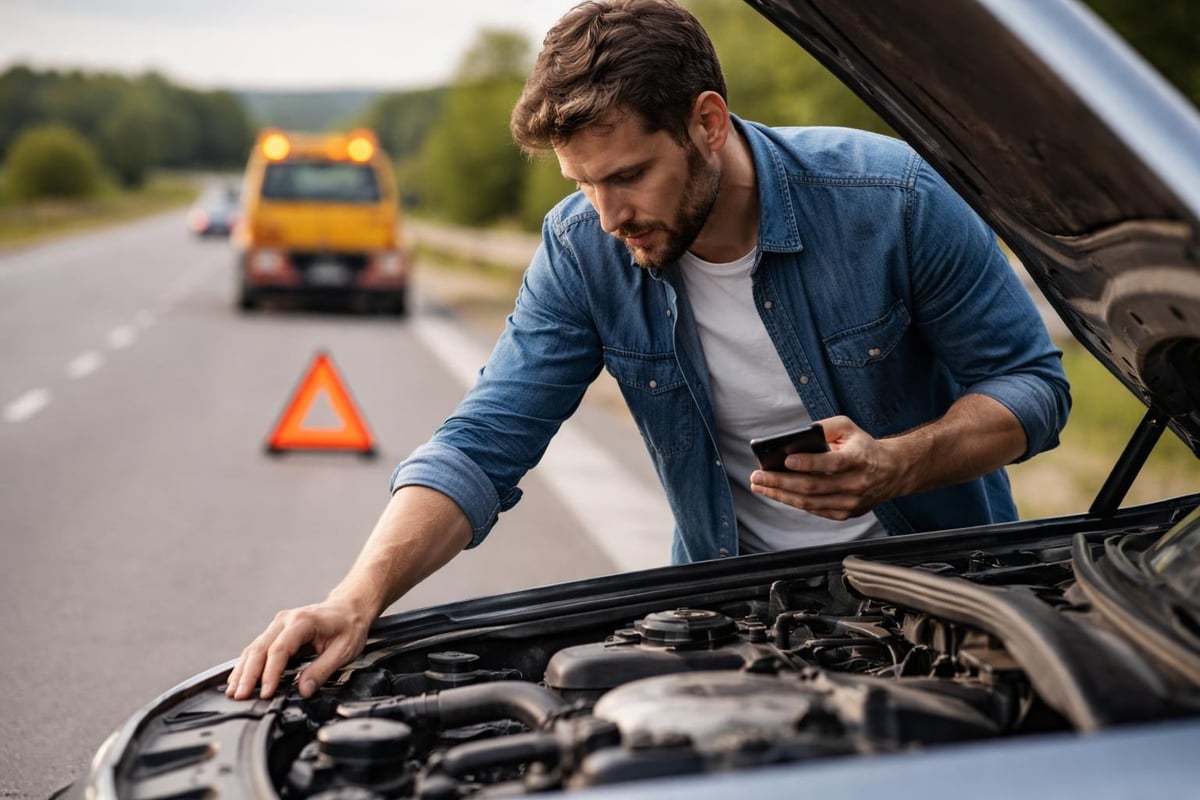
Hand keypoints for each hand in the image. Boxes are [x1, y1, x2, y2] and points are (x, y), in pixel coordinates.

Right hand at [225, 599, 369, 699]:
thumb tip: (303, 690)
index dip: (271, 673)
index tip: (266, 693)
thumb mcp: (344, 650)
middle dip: (248, 675)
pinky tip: (238, 678)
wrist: (349, 607)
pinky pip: (257, 648)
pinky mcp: (275, 631)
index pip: (280, 649)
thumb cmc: (348, 626)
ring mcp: (278, 624)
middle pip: (260, 648)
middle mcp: (286, 620)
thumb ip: (322, 670)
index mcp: (303, 622)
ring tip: (233, 692)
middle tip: (240, 696)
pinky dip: (246, 664)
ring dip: (242, 671)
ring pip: (254, 648)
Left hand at [749, 415, 906, 519]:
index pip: (833, 463)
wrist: (891, 471)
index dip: (809, 463)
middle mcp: (855, 483)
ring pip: (809, 502)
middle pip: (813, 486)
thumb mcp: (848, 428)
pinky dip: (793, 502)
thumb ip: (824, 428)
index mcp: (858, 459)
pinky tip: (777, 494)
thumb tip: (795, 437)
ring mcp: (850, 502)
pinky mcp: (845, 513)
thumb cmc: (863, 447)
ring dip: (780, 495)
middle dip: (780, 482)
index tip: (786, 460)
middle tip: (757, 476)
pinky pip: (814, 510)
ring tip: (760, 486)